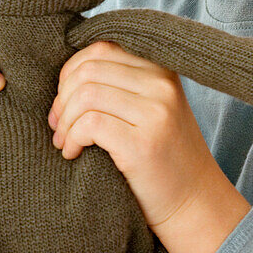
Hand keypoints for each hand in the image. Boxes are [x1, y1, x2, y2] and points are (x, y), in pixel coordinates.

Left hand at [47, 40, 220, 228]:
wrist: (195, 203)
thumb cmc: (163, 157)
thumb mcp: (152, 108)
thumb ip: (123, 83)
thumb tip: (67, 74)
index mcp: (162, 69)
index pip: (101, 49)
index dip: (71, 73)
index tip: (64, 102)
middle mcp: (162, 85)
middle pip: (89, 71)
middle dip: (62, 98)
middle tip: (58, 125)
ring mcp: (156, 113)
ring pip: (85, 95)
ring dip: (64, 121)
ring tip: (64, 141)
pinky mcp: (143, 144)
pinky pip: (89, 124)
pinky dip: (72, 138)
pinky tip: (73, 153)